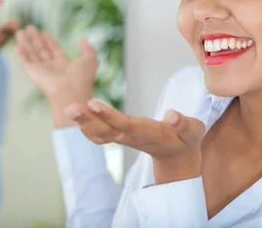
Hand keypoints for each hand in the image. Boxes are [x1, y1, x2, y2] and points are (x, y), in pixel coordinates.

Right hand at [15, 25, 97, 126]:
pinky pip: (24, 62)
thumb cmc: (81, 78)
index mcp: (64, 64)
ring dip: (25, 42)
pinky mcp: (32, 73)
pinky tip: (17, 45)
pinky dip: (20, 54)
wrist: (70, 92)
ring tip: (20, 31)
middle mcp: (51, 68)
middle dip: (36, 39)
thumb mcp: (90, 60)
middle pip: (41, 50)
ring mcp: (41, 71)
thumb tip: (84, 38)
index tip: (44, 31)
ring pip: (31, 54)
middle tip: (30, 27)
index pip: (54, 50)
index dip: (49, 40)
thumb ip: (87, 48)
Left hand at [66, 100, 205, 184]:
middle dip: (87, 119)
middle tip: (70, 107)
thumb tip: (172, 116)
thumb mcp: (192, 131)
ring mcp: (125, 138)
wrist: (178, 157)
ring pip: (100, 132)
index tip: (93, 104)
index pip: (125, 124)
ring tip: (69, 108)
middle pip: (106, 129)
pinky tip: (78, 116)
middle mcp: (132, 137)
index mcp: (148, 133)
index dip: (109, 115)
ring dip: (83, 121)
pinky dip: (87, 126)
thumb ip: (183, 124)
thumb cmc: (186, 139)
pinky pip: (101, 134)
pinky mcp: (121, 136)